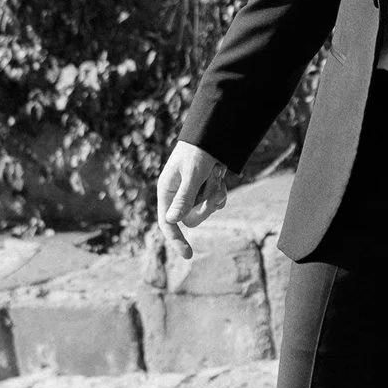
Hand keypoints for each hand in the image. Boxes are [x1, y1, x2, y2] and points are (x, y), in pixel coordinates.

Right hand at [155, 142, 228, 260]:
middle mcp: (177, 195)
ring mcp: (192, 194)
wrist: (213, 133)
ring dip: (215, 193)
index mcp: (166, 191)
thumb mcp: (192, 173)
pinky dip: (220, 191)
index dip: (176, 239)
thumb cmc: (198, 150)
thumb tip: (171, 221)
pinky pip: (216, 202)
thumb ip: (183, 197)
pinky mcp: (205, 190)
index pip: (167, 222)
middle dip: (206, 206)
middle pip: (191, 219)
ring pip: (206, 210)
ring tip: (217, 171)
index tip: (188, 255)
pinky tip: (221, 173)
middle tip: (215, 184)